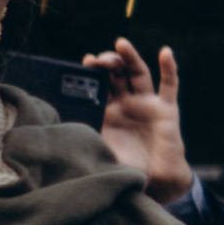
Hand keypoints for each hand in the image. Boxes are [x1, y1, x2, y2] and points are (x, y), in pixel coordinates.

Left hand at [89, 41, 185, 192]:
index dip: (92, 72)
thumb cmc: (125, 167)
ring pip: (139, 74)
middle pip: (116, 74)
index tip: (85, 62)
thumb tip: (54, 127)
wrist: (155, 180)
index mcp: (108, 111)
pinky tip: (166, 52)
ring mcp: (147, 104)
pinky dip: (169, 68)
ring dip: (130, 57)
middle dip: (107, 63)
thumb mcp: (97, 150)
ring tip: (121, 44)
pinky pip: (169, 85)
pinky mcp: (166, 109)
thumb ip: (81, 136)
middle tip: (99, 59)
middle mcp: (127, 103)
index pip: (98, 85)